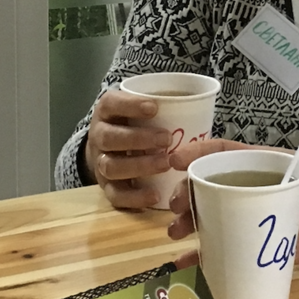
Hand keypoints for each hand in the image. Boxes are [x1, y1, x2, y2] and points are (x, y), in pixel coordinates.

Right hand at [83, 90, 173, 210]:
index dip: (130, 105)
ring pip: (111, 166)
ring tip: (165, 163)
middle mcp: (99, 136)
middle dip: (138, 139)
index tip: (155, 107)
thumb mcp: (142, 107)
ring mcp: (100, 162)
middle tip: (167, 139)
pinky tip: (155, 195)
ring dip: (139, 166)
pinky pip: (115, 195)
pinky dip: (135, 197)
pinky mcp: (106, 187)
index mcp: (107, 111)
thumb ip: (161, 104)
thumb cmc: (136, 122)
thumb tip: (199, 101)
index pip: (111, 103)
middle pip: (110, 138)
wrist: (110, 146)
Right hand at [166, 139, 298, 266]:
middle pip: (210, 183)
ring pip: (208, 214)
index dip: (200, 151)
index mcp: (268, 165)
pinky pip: (220, 248)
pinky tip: (185, 263)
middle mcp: (252, 188)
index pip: (228, 152)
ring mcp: (249, 217)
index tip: (176, 159)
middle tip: (175, 207)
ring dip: (187, 220)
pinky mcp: (252, 244)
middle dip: (186, 191)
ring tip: (176, 232)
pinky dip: (200, 255)